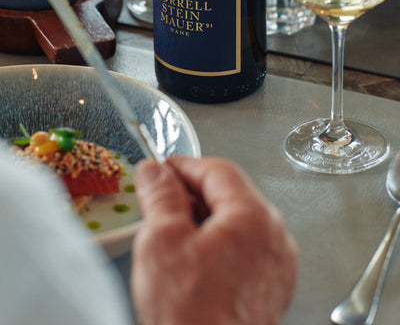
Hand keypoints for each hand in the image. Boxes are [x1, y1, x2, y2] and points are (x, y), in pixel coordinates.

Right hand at [132, 156, 297, 324]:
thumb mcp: (162, 241)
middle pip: (231, 193)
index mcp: (254, 217)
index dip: (184, 166)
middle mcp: (274, 236)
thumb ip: (160, 196)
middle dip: (193, 192)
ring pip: (238, 221)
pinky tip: (194, 260)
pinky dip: (219, 243)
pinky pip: (245, 248)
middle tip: (161, 199)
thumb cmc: (193, 318)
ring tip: (173, 234)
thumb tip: (154, 172)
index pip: (217, 170)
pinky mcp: (271, 286)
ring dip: (205, 218)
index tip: (161, 168)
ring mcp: (276, 264)